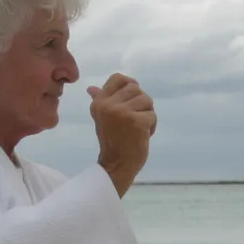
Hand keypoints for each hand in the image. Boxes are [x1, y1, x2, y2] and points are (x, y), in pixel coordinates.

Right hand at [88, 73, 155, 196]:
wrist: (116, 165)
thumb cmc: (111, 141)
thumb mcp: (101, 118)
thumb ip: (99, 100)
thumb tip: (91, 88)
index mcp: (100, 102)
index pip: (118, 78)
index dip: (129, 84)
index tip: (132, 98)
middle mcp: (109, 105)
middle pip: (136, 88)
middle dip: (141, 103)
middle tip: (135, 119)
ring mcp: (123, 113)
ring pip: (147, 100)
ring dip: (147, 115)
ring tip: (138, 128)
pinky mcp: (137, 122)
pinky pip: (152, 115)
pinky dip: (152, 127)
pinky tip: (143, 136)